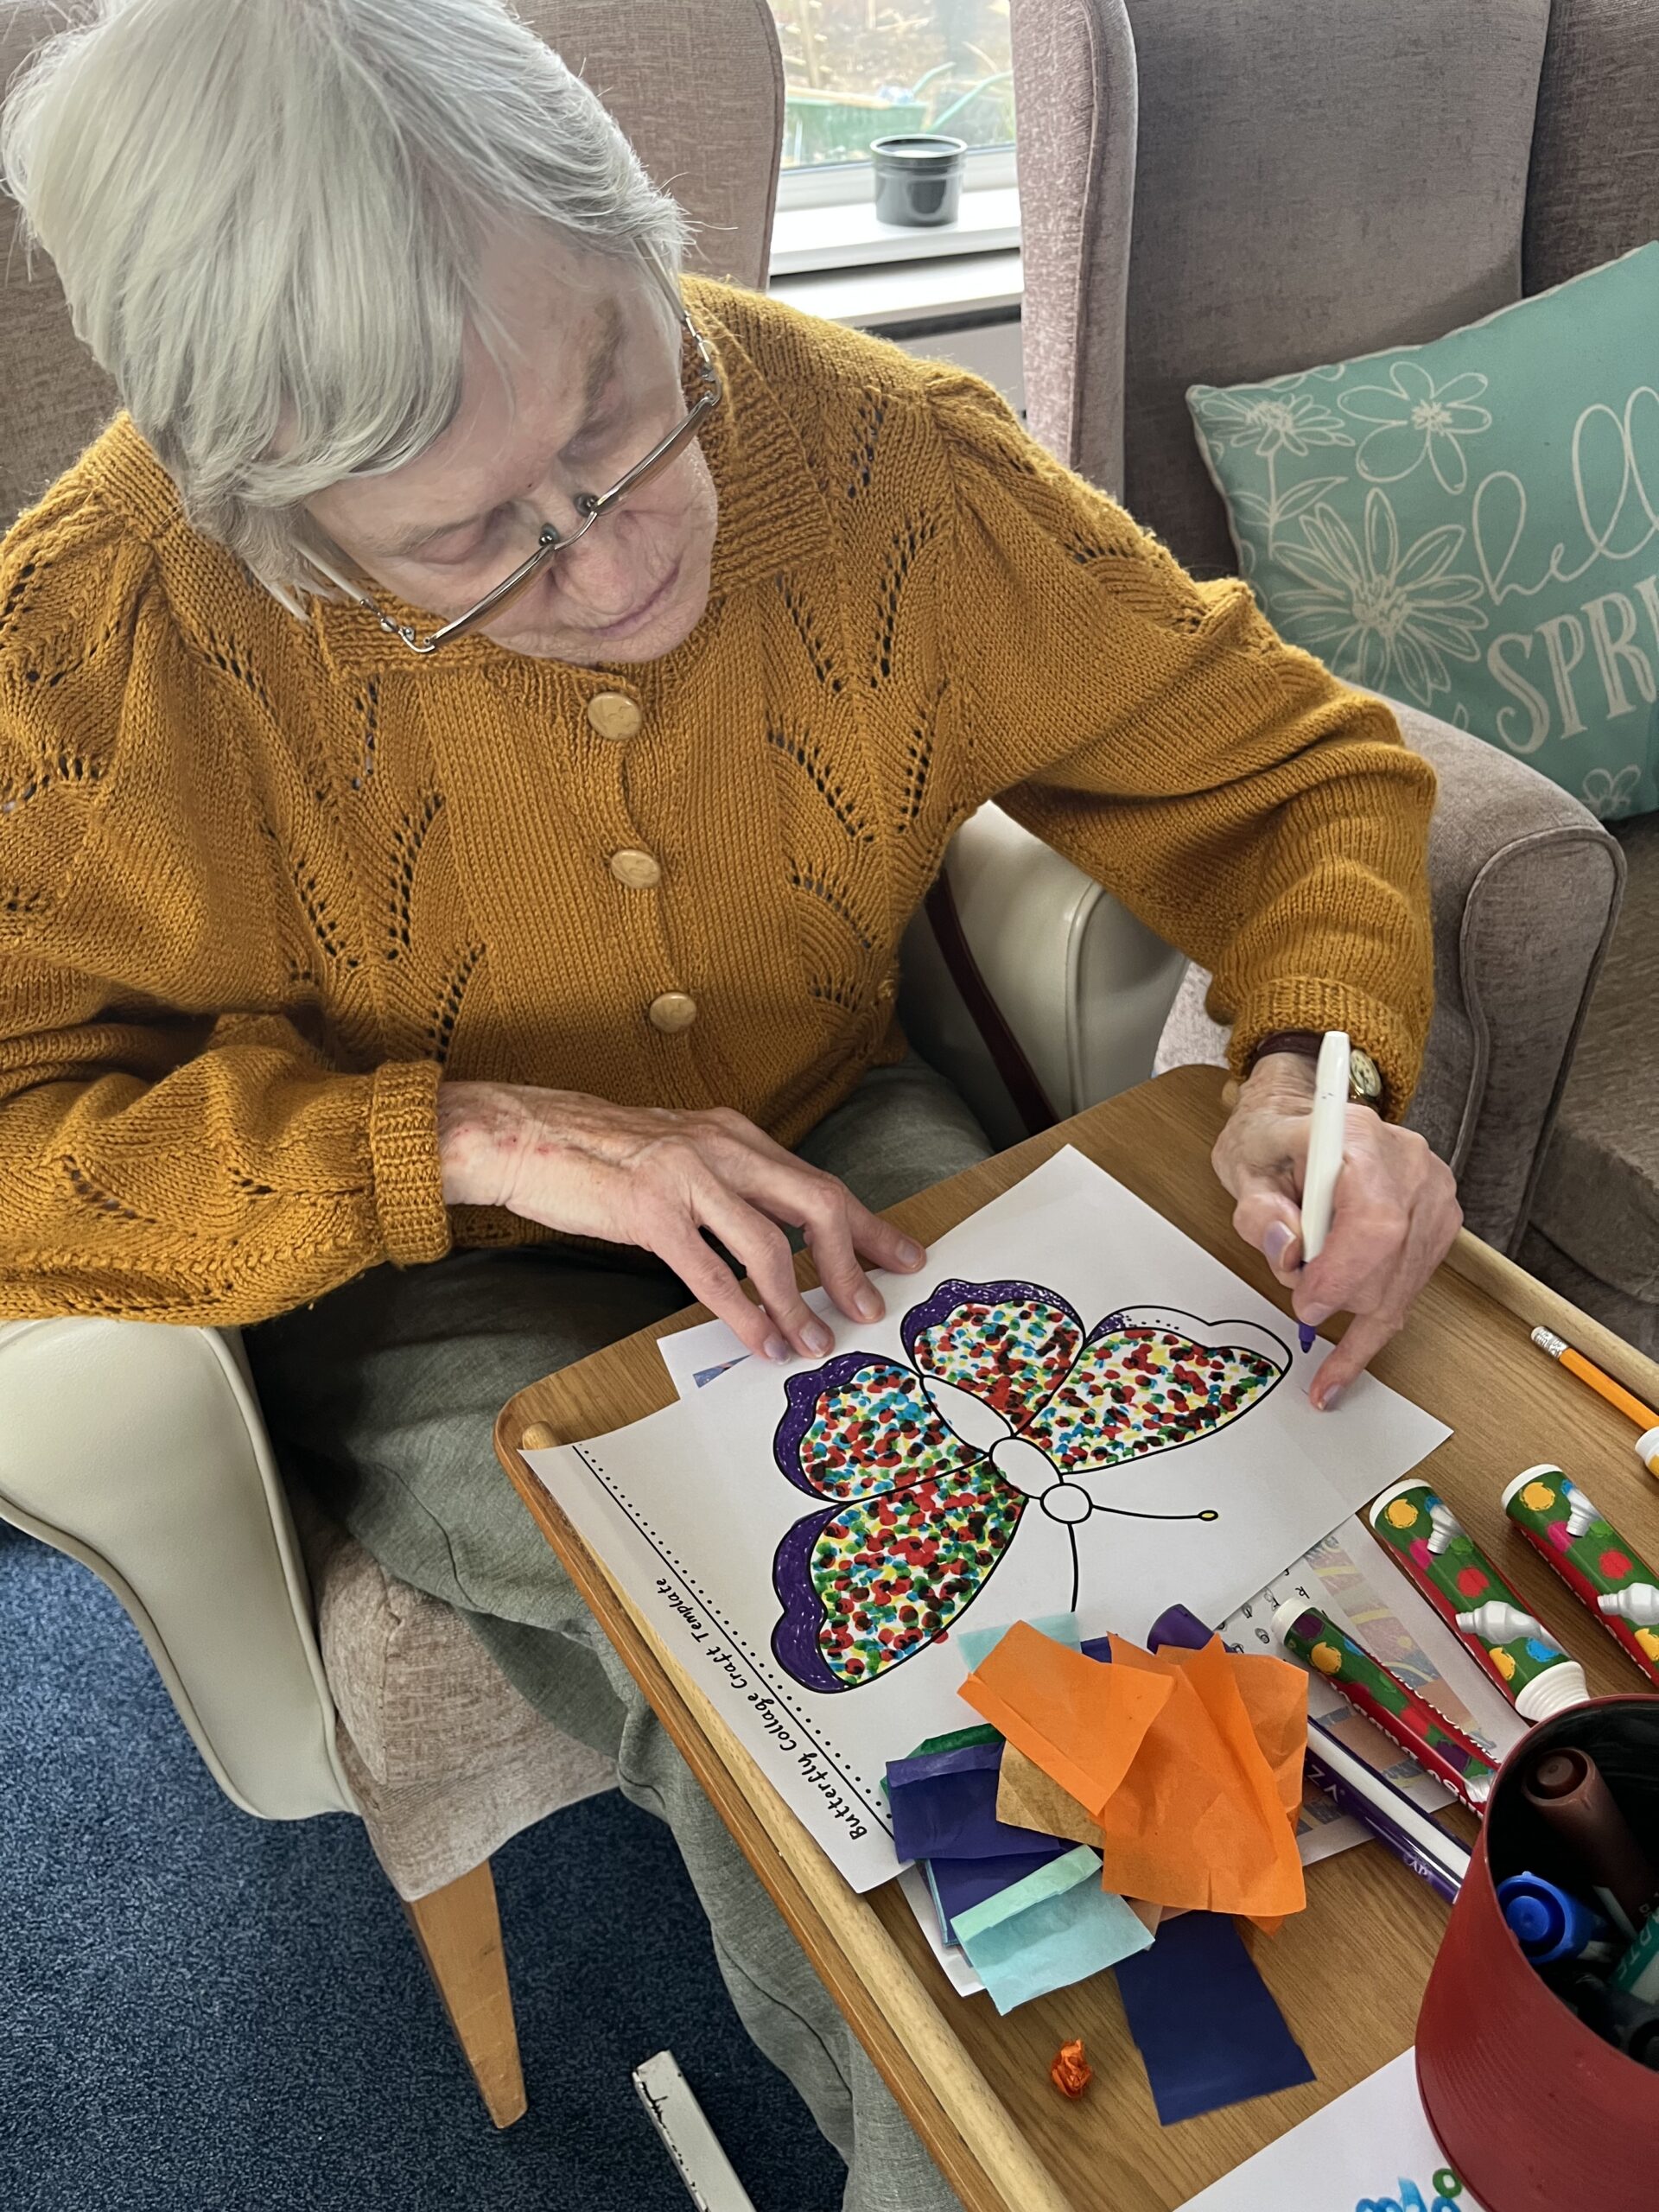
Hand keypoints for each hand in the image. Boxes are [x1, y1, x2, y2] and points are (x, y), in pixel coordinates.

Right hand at [436, 1081, 925, 1360]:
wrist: (523, 1134)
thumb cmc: (598, 1154)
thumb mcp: (679, 1152)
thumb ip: (729, 1185)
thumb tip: (776, 1236)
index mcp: (734, 1134)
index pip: (818, 1181)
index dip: (868, 1224)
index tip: (903, 1255)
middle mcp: (721, 1147)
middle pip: (815, 1205)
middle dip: (854, 1261)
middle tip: (873, 1307)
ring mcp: (686, 1176)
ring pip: (770, 1244)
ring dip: (800, 1301)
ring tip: (816, 1341)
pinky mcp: (649, 1211)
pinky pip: (712, 1271)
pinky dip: (745, 1313)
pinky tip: (762, 1340)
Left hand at [1212, 1052, 1461, 1409]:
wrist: (1299, 1122)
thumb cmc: (1270, 1139)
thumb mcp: (1242, 1166)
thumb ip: (1259, 1211)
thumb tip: (1288, 1251)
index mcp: (1360, 1138)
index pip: (1376, 1223)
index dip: (1342, 1274)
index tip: (1305, 1298)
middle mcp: (1409, 1164)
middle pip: (1392, 1260)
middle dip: (1341, 1293)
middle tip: (1301, 1295)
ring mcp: (1432, 1196)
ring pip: (1401, 1285)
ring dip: (1351, 1304)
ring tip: (1313, 1284)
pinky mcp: (1436, 1226)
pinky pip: (1406, 1293)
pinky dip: (1365, 1336)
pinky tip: (1335, 1378)